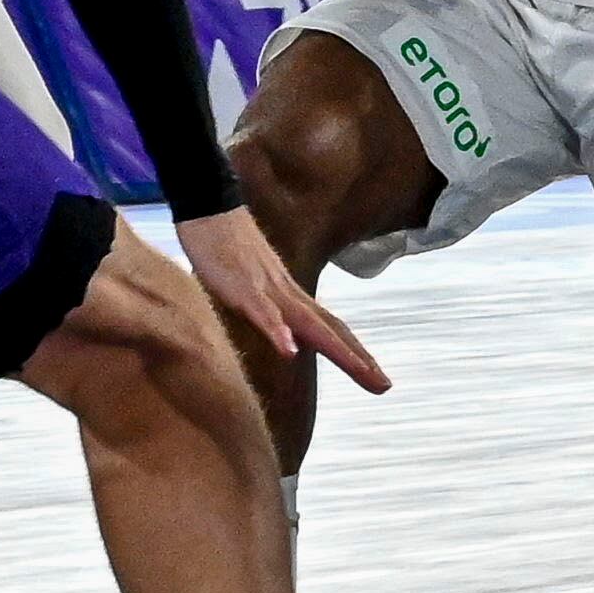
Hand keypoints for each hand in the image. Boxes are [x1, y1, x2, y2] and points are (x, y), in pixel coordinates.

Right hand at [177, 208, 387, 392]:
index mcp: (289, 296)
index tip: (377, 379)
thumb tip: (280, 331)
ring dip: (336, 349)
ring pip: (308, 323)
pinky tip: (289, 351)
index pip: (330, 328)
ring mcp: (267, 290)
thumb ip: (267, 308)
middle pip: (330, 330)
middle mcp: (287, 294)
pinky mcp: (242, 287)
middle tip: (385, 385)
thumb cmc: (226, 247)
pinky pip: (263, 312)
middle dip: (358, 359)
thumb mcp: (250, 285)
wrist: (209, 207)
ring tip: (361, 371)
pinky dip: (278, 331)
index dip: (355, 352)